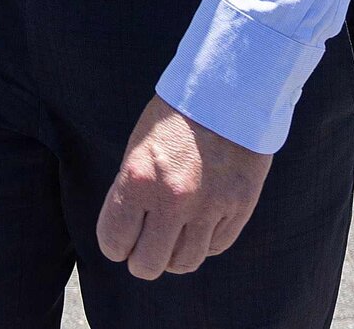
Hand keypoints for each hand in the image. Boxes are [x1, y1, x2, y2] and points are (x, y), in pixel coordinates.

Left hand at [96, 98, 270, 280]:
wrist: (229, 87)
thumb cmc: (177, 114)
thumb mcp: (140, 146)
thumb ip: (133, 192)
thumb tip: (130, 234)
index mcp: (139, 178)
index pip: (114, 242)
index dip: (115, 243)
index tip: (122, 237)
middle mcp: (173, 198)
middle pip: (148, 265)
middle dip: (142, 258)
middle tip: (146, 244)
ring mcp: (209, 206)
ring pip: (185, 262)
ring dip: (175, 254)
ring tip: (174, 235)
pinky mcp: (240, 206)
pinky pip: (216, 247)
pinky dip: (205, 241)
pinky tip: (200, 222)